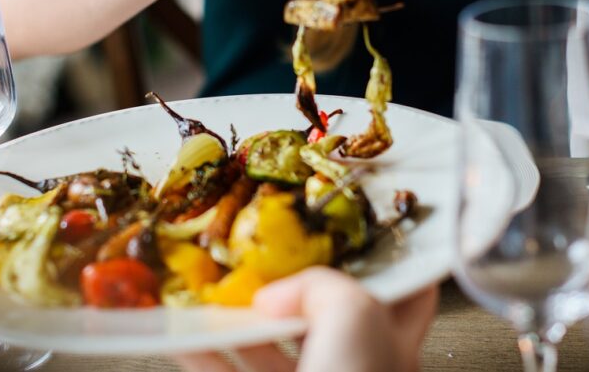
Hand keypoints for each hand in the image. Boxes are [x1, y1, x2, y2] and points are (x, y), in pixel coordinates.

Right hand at [175, 267, 437, 371]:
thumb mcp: (355, 315)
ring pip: (273, 346)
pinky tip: (183, 336)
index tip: (357, 231)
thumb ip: (322, 286)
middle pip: (325, 313)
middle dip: (293, 285)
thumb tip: (280, 292)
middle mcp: (357, 366)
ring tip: (214, 290)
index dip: (386, 259)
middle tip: (266, 256)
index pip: (405, 291)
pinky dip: (205, 354)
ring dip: (239, 317)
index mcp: (394, 341)